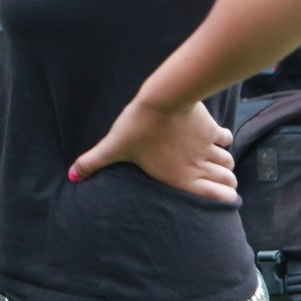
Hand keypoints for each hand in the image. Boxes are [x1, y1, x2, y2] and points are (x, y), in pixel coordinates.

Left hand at [69, 97, 237, 202]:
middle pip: (228, 181)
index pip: (217, 198)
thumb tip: (72, 176)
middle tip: (219, 181)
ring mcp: (208, 148)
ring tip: (216, 163)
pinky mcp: (211, 128)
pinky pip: (226, 138)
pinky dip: (223, 140)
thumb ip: (94, 163)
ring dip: (224, 164)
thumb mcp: (114, 147)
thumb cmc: (138, 127)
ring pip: (228, 162)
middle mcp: (200, 166)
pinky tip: (216, 138)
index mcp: (181, 179)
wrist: (163, 100)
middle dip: (225, 183)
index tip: (220, 199)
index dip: (223, 200)